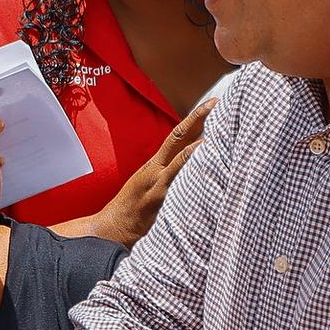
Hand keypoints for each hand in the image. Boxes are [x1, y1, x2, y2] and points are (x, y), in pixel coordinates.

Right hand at [85, 102, 212, 248]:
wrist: (113, 228)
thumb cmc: (135, 211)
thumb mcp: (152, 188)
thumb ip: (169, 177)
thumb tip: (190, 169)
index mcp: (155, 164)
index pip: (177, 136)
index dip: (194, 120)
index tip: (211, 105)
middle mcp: (156, 167)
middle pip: (178, 135)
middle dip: (197, 116)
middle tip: (215, 101)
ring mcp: (156, 179)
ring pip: (178, 149)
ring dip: (196, 132)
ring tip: (214, 118)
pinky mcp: (158, 194)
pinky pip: (174, 173)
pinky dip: (188, 158)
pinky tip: (201, 149)